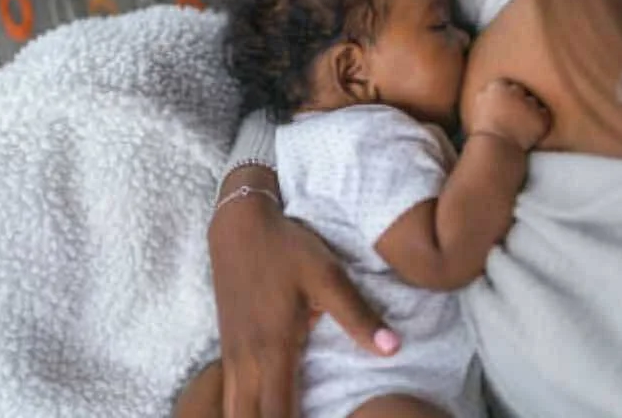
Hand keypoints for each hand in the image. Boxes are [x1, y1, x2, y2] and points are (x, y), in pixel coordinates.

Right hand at [208, 188, 400, 417]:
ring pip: (233, 411)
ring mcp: (232, 355)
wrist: (239, 223)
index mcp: (273, 349)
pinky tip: (263, 409)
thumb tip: (393, 349)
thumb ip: (358, 316)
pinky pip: (229, 395)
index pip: (279, 415)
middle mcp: (247, 360)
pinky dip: (244, 411)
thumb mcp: (327, 276)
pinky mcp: (228, 347)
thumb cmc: (286, 248)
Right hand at [469, 78, 550, 150]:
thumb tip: (493, 89)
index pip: (506, 85)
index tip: (503, 108)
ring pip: (533, 102)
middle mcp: (514, 92)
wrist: (494, 151)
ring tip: (521, 125)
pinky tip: (530, 131)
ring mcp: (529, 104)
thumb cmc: (484, 132)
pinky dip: (539, 121)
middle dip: (518, 100)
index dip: (505, 97)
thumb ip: (487, 93)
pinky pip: (544, 115)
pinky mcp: (541, 117)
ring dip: (530, 110)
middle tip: (513, 116)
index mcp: (497, 87)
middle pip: (520, 90)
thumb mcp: (479, 107)